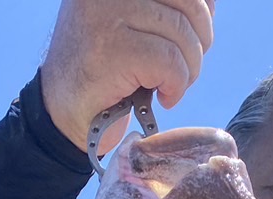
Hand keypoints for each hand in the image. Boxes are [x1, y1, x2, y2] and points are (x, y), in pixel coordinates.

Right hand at [41, 0, 214, 152]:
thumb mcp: (132, 23)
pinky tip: (164, 97)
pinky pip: (171, 63)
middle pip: (189, 4)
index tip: (200, 29)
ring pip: (183, 35)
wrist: (63, 112)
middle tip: (186, 67)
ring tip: (172, 85)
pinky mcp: (114, 49)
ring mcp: (108, 14)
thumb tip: (209, 2)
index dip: (202, 6)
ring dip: (189, 69)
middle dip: (199, 40)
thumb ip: (163, 5)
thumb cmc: (103, 69)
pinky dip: (177, 86)